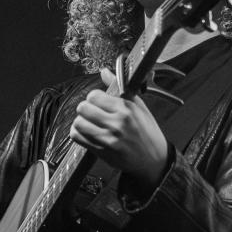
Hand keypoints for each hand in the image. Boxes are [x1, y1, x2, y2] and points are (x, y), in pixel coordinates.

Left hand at [69, 68, 168, 189]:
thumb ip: (120, 87)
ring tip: (89, 123)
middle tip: (92, 112)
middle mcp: (116, 124)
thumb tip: (105, 71)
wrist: (154, 159)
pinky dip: (79, 133)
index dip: (94, 97)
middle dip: (86, 108)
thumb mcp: (139, 107)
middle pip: (83, 108)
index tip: (99, 102)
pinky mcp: (102, 152)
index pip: (94, 96)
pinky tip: (87, 133)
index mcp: (126, 109)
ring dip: (81, 121)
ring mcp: (108, 139)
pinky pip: (78, 138)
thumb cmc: (147, 132)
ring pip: (78, 123)